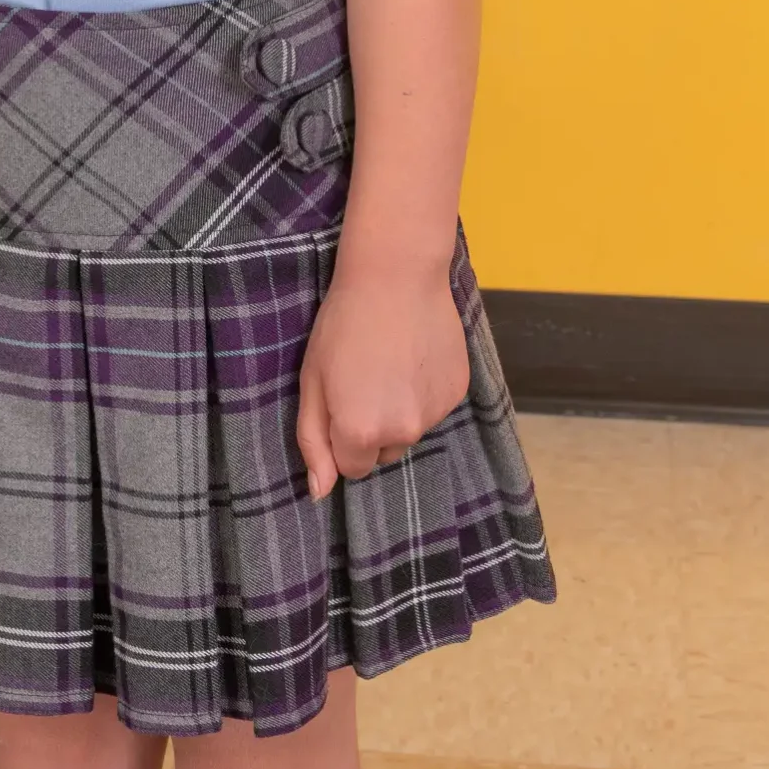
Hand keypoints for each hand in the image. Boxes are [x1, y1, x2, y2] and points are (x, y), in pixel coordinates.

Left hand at [294, 261, 470, 499]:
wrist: (396, 275)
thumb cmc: (343, 324)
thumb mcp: (311, 379)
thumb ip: (313, 441)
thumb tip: (319, 493)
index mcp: (360, 432)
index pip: (352, 469)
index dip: (341, 436)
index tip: (339, 400)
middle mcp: (403, 432)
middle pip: (383, 453)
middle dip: (371, 428)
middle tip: (363, 378)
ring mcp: (435, 414)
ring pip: (409, 431)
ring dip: (398, 409)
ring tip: (389, 361)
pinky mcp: (458, 393)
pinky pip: (433, 408)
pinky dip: (422, 391)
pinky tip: (413, 354)